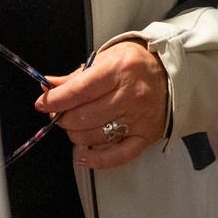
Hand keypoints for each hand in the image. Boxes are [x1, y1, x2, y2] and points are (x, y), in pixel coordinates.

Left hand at [35, 39, 167, 169]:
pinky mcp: (146, 137)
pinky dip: (97, 159)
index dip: (56, 100)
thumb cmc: (138, 63)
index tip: (43, 103)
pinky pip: (118, 156)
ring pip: (95, 136)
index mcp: (119, 70)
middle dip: (64, 118)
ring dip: (76, 134)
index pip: (80, 90)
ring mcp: (139, 118)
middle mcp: (130, 95)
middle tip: (59, 114)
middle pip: (85, 116)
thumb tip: (50, 86)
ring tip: (74, 126)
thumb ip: (78, 75)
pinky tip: (84, 155)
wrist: (174, 74)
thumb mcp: (107, 57)